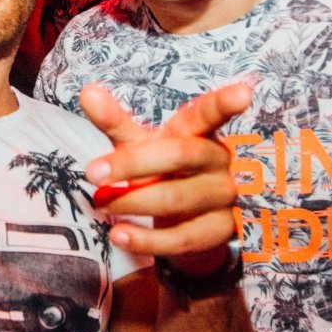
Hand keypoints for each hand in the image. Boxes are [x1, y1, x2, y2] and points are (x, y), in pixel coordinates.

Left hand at [81, 83, 251, 276]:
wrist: (185, 219)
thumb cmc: (160, 169)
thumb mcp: (139, 143)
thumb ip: (114, 121)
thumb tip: (87, 92)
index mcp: (198, 132)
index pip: (211, 113)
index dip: (226, 103)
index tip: (244, 93)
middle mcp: (217, 160)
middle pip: (180, 155)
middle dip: (132, 164)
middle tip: (92, 173)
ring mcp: (223, 196)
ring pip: (176, 199)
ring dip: (131, 202)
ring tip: (98, 202)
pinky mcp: (220, 231)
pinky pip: (181, 239)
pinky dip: (145, 239)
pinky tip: (118, 235)